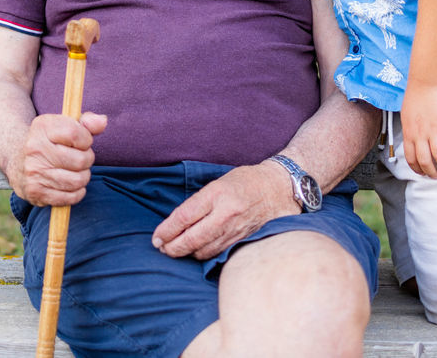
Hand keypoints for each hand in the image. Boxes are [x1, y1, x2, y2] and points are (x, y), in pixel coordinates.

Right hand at [7, 111, 106, 205]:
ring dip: (83, 177)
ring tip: (76, 171)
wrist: (18, 160)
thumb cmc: (51, 141)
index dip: (86, 140)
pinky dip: (77, 192)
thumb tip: (102, 122)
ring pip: (77, 180)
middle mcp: (34, 149)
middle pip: (80, 160)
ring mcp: (33, 172)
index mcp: (42, 127)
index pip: (75, 134)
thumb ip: (88, 121)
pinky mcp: (35, 192)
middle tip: (80, 158)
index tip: (82, 142)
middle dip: (87, 160)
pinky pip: (70, 197)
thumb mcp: (65, 124)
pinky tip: (71, 185)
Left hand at [151, 162, 299, 259]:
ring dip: (186, 253)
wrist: (279, 188)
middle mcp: (226, 213)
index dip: (167, 230)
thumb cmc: (246, 181)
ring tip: (176, 250)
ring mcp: (236, 229)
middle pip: (192, 239)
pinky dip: (204, 254)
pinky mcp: (244, 240)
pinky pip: (218, 252)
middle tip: (162, 248)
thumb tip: (176, 223)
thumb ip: (199, 202)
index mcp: (217, 193)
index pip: (184, 217)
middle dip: (172, 247)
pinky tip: (196, 252)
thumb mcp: (219, 183)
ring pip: (204, 250)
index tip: (156, 238)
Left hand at [400, 84, 436, 177]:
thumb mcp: (406, 115)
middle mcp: (420, 134)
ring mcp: (433, 129)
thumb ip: (410, 130)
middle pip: (425, 161)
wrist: (426, 81)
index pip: (411, 158)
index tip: (422, 173)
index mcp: (409, 132)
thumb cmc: (415, 96)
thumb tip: (413, 141)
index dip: (417, 168)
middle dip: (431, 172)